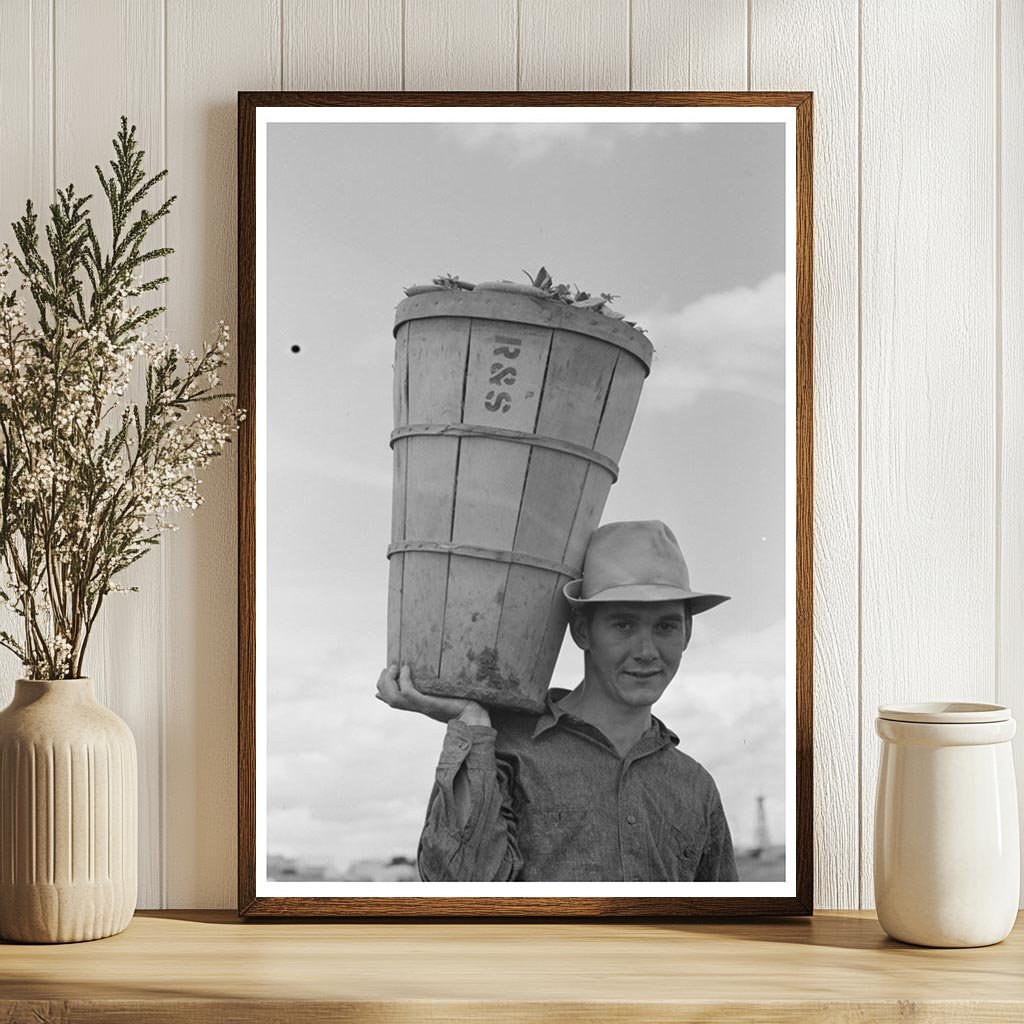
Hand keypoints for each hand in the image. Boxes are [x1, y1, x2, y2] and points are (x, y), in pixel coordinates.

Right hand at [375, 663, 489, 726]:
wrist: (474, 715)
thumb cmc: (462, 701)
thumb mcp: (443, 691)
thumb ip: (433, 685)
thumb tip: (425, 677)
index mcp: (417, 704)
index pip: (391, 699)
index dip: (382, 688)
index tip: (384, 673)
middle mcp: (416, 706)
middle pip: (388, 698)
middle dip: (383, 681)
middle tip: (391, 667)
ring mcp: (421, 705)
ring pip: (393, 697)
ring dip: (389, 681)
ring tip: (395, 666)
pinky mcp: (428, 703)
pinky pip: (407, 693)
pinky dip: (403, 680)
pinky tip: (407, 668)